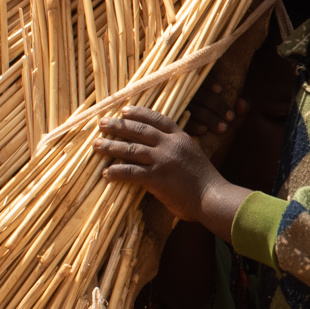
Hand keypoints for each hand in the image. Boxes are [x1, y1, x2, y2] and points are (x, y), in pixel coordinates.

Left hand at [97, 107, 240, 228]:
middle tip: (102, 123)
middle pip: (139, 130)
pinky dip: (117, 172)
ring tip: (96, 145)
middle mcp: (170, 145)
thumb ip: (177, 149)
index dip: (138, 114)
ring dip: (111, 146)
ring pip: (131, 149)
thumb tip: (160, 149)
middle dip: (118, 126)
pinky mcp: (156, 178)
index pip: (156, 119)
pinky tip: (106, 172)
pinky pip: (131, 172)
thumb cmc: (204, 181)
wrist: (213, 197)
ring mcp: (162, 160)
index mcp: (180, 137)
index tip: (124, 111)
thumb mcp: (193, 155)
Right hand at [182, 43, 252, 148]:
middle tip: (230, 118)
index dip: (209, 81)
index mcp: (200, 89)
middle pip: (199, 94)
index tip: (220, 90)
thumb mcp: (234, 118)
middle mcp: (187, 96)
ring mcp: (178, 109)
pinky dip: (193, 125)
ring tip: (223, 128)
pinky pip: (182, 122)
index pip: (200, 77)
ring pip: (192, 109)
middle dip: (217, 105)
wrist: (205, 152)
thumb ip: (243, 110)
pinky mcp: (175, 122)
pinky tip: (204, 130)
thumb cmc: (222, 129)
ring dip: (209, 118)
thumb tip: (242, 102)